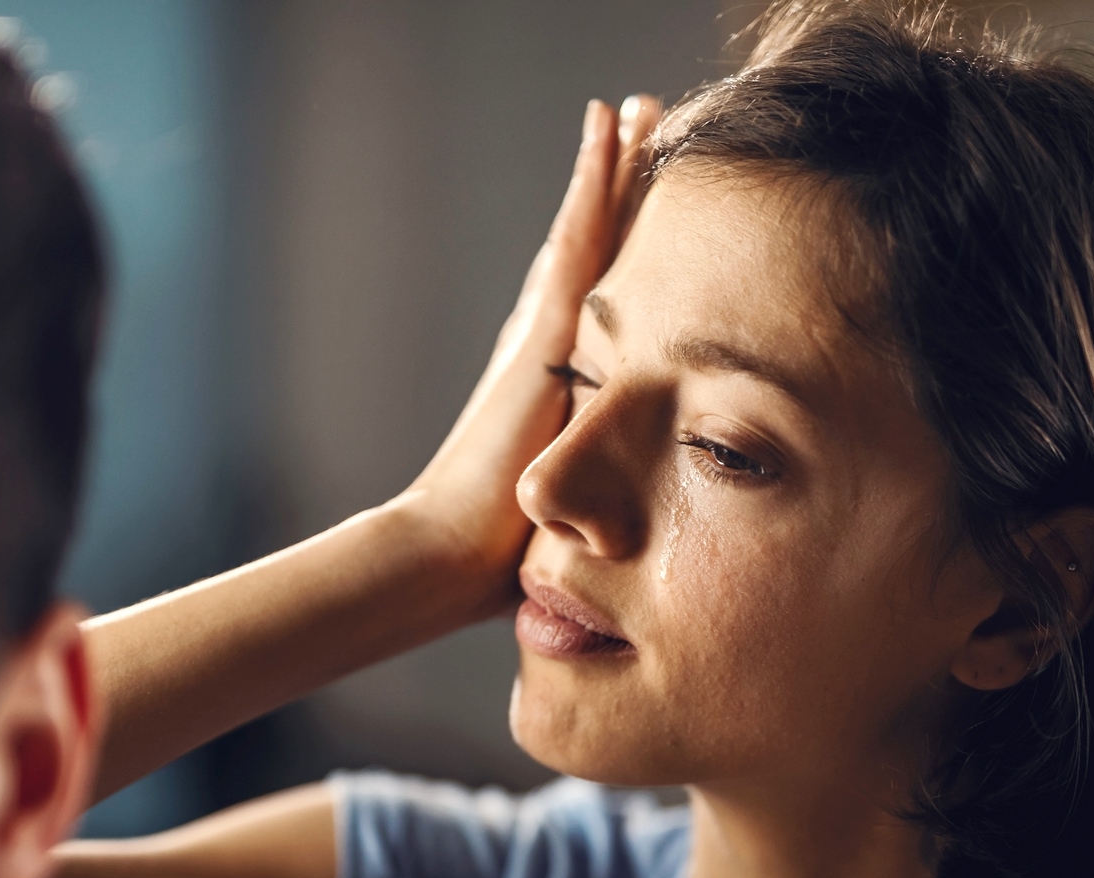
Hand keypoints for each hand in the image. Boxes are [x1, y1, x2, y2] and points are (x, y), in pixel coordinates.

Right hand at [398, 93, 660, 613]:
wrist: (450, 553)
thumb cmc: (499, 554)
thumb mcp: (571, 510)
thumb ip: (597, 498)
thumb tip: (627, 531)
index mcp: (552, 380)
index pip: (594, 296)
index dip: (615, 243)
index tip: (637, 197)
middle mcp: (542, 342)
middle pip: (590, 246)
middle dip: (618, 187)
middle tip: (643, 122)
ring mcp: (540, 331)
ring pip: (589, 228)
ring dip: (615, 165)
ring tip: (639, 106)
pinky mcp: (543, 330)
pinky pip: (578, 236)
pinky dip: (595, 179)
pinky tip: (613, 125)